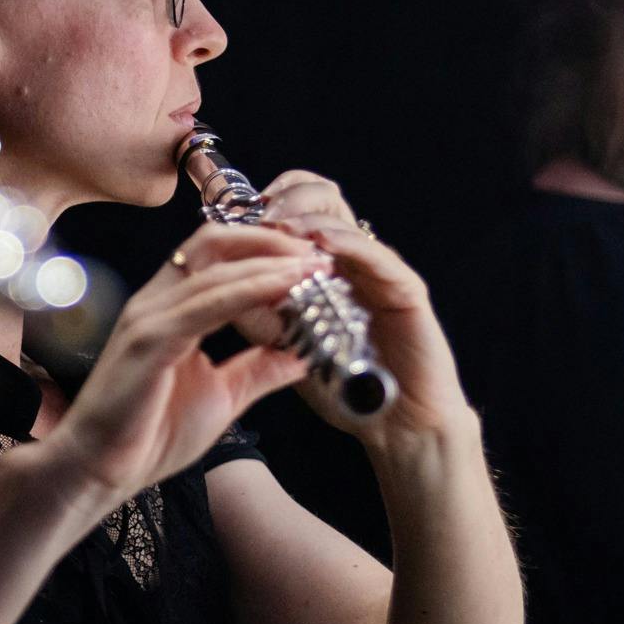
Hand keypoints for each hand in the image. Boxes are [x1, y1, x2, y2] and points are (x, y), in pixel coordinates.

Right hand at [28, 224, 313, 506]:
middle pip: (215, 242)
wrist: (100, 470)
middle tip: (318, 255)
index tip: (313, 261)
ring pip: (215, 269)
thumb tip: (303, 355)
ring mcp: (150, 318)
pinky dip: (248, 291)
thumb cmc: (149, 434)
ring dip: (270, 264)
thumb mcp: (222, 395)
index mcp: (170, 309)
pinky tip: (282, 288)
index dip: (267, 248)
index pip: (219, 255)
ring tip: (313, 268)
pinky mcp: (148, 341)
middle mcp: (157, 302)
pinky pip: (205, 305)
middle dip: (271, 241)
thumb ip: (259, 370)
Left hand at [256, 170, 476, 446]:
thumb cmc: (345, 386)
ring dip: (306, 214)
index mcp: (326, 265)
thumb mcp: (285, 345)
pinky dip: (346, 243)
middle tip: (257, 213)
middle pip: (321, 197)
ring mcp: (381, 271)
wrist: (396, 426)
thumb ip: (257, 313)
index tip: (233, 211)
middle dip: (285, 196)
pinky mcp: (406, 290)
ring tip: (278, 224)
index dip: (269, 201)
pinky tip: (320, 243)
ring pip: (343, 217)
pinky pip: (377, 256)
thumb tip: (216, 283)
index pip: (299, 209)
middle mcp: (353, 259)